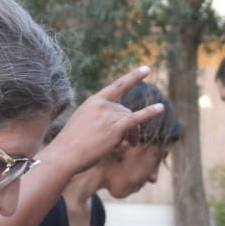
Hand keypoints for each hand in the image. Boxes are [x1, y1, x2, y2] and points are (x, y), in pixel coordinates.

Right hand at [45, 66, 165, 173]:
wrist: (64, 155)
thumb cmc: (71, 145)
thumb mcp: (84, 126)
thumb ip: (102, 122)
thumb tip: (121, 133)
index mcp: (93, 101)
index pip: (117, 86)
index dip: (134, 77)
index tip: (147, 69)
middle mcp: (102, 104)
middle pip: (126, 111)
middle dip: (130, 127)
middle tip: (130, 144)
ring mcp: (108, 115)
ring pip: (131, 121)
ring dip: (132, 135)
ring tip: (128, 147)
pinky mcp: (115, 127)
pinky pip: (136, 119)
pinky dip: (150, 112)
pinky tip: (160, 108)